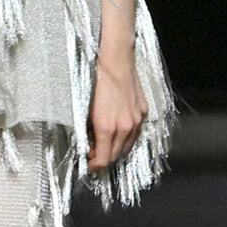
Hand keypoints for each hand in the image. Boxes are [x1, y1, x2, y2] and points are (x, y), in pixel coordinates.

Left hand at [87, 53, 147, 171]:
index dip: (94, 166)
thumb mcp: (84, 108)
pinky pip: (135, 131)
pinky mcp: (142, 111)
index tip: (88, 165)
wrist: (114, 60)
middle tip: (93, 155)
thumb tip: (87, 143)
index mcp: (107, 127)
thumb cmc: (95, 80)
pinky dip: (126, 136)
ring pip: (128, 145)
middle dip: (104, 158)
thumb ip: (86, 130)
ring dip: (116, 148)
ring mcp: (136, 119)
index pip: (104, 160)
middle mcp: (125, 127)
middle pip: (116, 155)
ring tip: (104, 143)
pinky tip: (117, 130)